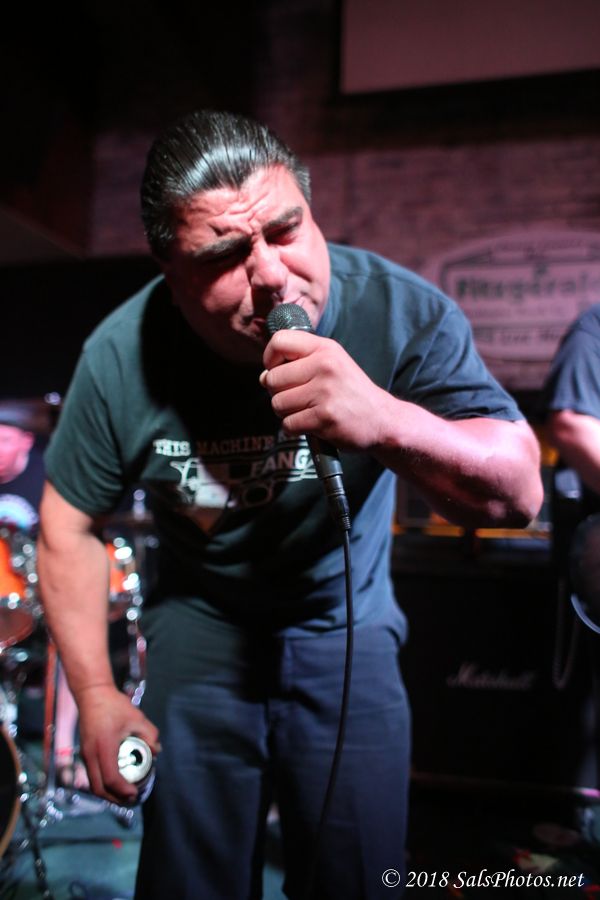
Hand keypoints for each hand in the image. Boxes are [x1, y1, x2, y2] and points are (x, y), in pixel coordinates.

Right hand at [76, 685, 159, 804]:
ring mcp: (85, 755)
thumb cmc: (114, 705)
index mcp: (103, 747)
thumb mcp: (136, 717)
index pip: (111, 778)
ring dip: (108, 793)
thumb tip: (156, 751)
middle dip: (115, 799)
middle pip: (99, 788)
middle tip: (131, 799)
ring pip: (93, 784)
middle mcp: (91, 755)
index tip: (135, 793)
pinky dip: (102, 784)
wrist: (92, 694)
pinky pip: (92, 776)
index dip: (123, 790)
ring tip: (124, 795)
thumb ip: (149, 734)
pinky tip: (115, 782)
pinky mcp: (84, 753)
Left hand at [261, 330, 390, 450]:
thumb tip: (263, 377)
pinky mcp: (324, 418)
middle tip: (298, 398)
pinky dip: (295, 428)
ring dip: (286, 413)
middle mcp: (325, 366)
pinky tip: (312, 424)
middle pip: (272, 379)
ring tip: (306, 411)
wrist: (383, 420)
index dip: (270, 359)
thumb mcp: (332, 364)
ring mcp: (324, 393)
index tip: (279, 371)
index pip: (279, 341)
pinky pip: (288, 424)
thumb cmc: (351, 392)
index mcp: (325, 349)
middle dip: (278, 393)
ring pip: (277, 403)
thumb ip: (298, 364)